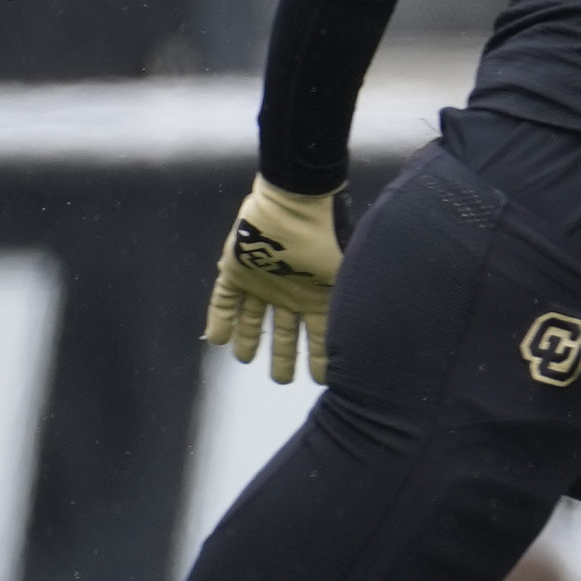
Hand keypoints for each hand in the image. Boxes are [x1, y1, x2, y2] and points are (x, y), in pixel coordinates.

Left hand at [204, 175, 343, 382]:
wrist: (297, 201)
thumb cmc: (326, 238)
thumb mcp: (346, 281)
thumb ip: (348, 312)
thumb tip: (364, 347)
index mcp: (316, 295)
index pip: (318, 335)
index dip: (320, 358)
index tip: (320, 379)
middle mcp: (288, 292)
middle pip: (283, 331)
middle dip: (282, 356)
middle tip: (280, 379)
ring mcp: (261, 281)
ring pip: (252, 318)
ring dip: (248, 339)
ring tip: (243, 358)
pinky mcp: (236, 268)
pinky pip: (223, 298)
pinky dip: (219, 319)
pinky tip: (216, 339)